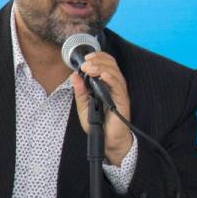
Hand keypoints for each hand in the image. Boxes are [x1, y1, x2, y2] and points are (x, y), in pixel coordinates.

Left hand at [71, 51, 132, 165]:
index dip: (97, 57)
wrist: (108, 140)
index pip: (105, 64)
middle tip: (85, 64)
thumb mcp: (83, 106)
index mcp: (106, 84)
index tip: (86, 58)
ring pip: (115, 73)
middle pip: (111, 65)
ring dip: (102, 68)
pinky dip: (111, 79)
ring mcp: (119, 93)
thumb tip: (74, 76)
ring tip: (90, 68)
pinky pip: (118, 87)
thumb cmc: (99, 123)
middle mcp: (114, 86)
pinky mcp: (122, 101)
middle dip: (98, 61)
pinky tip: (103, 75)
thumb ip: (80, 91)